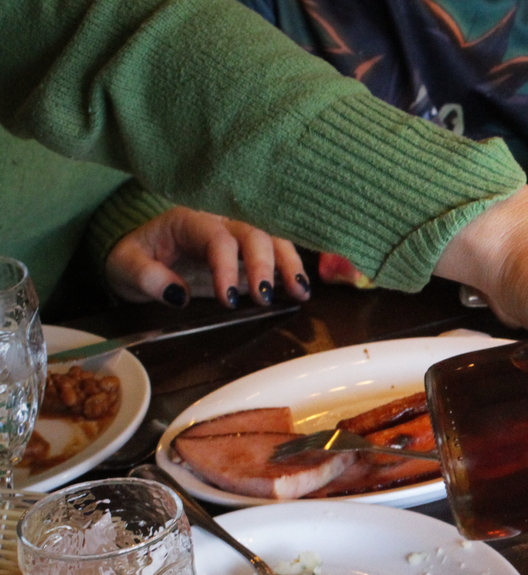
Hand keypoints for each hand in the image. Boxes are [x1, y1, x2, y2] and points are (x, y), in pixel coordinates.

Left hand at [105, 207, 310, 307]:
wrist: (140, 254)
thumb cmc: (134, 258)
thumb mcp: (125, 267)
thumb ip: (147, 277)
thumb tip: (178, 294)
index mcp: (189, 221)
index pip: (217, 238)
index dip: (226, 267)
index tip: (228, 300)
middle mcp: (220, 221)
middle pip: (253, 233)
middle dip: (264, 265)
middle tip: (265, 298)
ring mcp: (238, 234)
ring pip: (273, 239)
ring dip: (289, 265)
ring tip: (300, 293)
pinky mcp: (249, 250)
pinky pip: (277, 252)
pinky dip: (291, 269)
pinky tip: (301, 290)